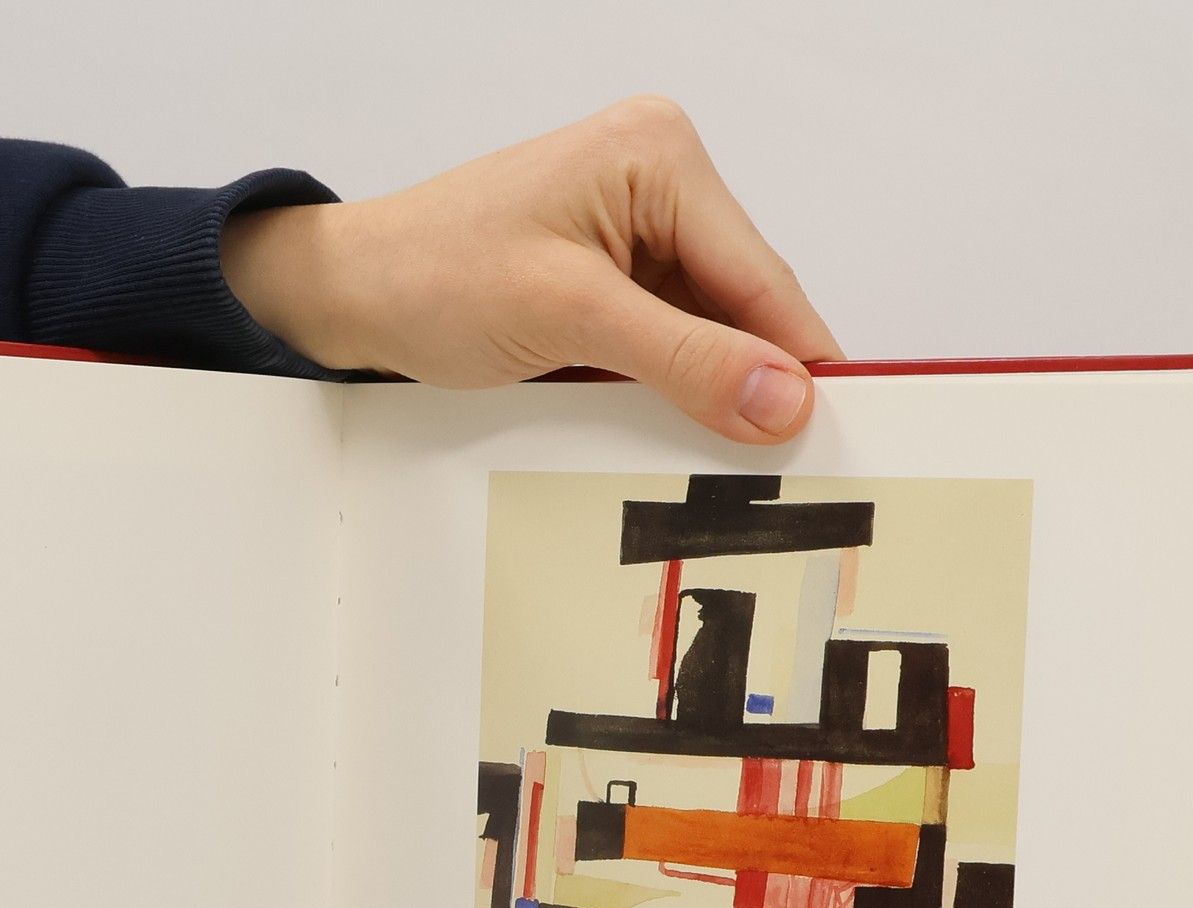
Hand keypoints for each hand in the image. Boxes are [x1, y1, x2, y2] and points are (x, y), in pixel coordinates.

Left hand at [223, 96, 840, 442]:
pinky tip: (680, 433)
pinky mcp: (611, 276)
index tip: (838, 431)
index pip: (759, 274)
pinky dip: (674, 387)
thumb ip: (682, 357)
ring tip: (734, 462)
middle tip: (789, 466)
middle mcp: (659, 179)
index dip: (799, 359)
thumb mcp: (568, 319)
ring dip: (713, 391)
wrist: (355, 294)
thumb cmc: (434, 277)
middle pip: (742, 302)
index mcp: (659, 156)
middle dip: (755, 380)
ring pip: (709, 329)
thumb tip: (781, 397)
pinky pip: (669, 339)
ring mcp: (637, 228)